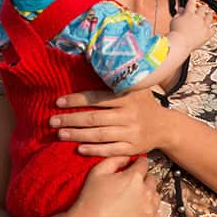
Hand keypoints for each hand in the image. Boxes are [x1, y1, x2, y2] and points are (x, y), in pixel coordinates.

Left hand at [51, 89, 170, 156]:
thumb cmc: (143, 104)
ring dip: (77, 135)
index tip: (58, 102)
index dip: (76, 100)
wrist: (165, 126)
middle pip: (95, 118)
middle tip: (52, 121)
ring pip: (100, 135)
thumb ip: (115, 82)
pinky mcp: (132, 148)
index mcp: (127, 97)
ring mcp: (131, 133)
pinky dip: (94, 150)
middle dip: (71, 120)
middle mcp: (129, 115)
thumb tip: (88, 65)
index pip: (97, 98)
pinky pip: (110, 150)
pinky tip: (79, 149)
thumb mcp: (135, 88)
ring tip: (60, 134)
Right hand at [64, 156, 160, 216]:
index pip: (143, 164)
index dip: (137, 164)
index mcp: (134, 177)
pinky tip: (137, 214)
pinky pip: (157, 215)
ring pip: (155, 197)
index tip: (133, 168)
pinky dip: (149, 213)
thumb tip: (127, 158)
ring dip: (147, 196)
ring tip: (132, 201)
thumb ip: (115, 159)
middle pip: (151, 180)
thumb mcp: (97, 171)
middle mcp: (146, 193)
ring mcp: (149, 211)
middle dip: (142, 180)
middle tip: (130, 186)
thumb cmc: (90, 199)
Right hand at [168, 0, 213, 49]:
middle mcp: (198, 18)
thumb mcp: (174, 20)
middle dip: (202, 7)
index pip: (191, 3)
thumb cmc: (176, 33)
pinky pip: (214, 29)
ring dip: (209, 15)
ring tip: (209, 14)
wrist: (181, 43)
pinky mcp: (207, 34)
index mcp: (189, 14)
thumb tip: (181, 10)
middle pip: (202, 9)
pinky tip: (213, 27)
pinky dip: (213, 28)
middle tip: (202, 7)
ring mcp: (204, 25)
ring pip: (209, 17)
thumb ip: (178, 14)